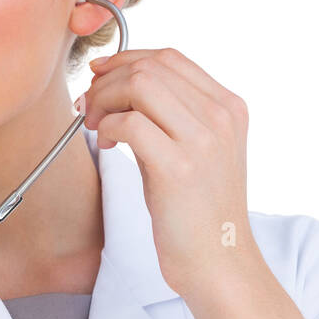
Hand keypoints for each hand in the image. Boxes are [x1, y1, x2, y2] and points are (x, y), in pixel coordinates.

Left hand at [75, 47, 259, 296]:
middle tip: (89, 107)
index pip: (169, 57)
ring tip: (96, 125)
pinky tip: (108, 147)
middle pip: (149, 67)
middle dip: (107, 81)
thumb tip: (117, 82)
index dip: (125, 59)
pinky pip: (129, 124)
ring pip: (139, 86)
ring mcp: (203, 141)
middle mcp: (221, 116)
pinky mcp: (179, 168)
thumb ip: (170, 113)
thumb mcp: (195, 148)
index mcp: (229, 106)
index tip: (99, 75)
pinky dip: (107, 128)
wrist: (219, 260)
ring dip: (104, 100)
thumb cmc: (197, 209)